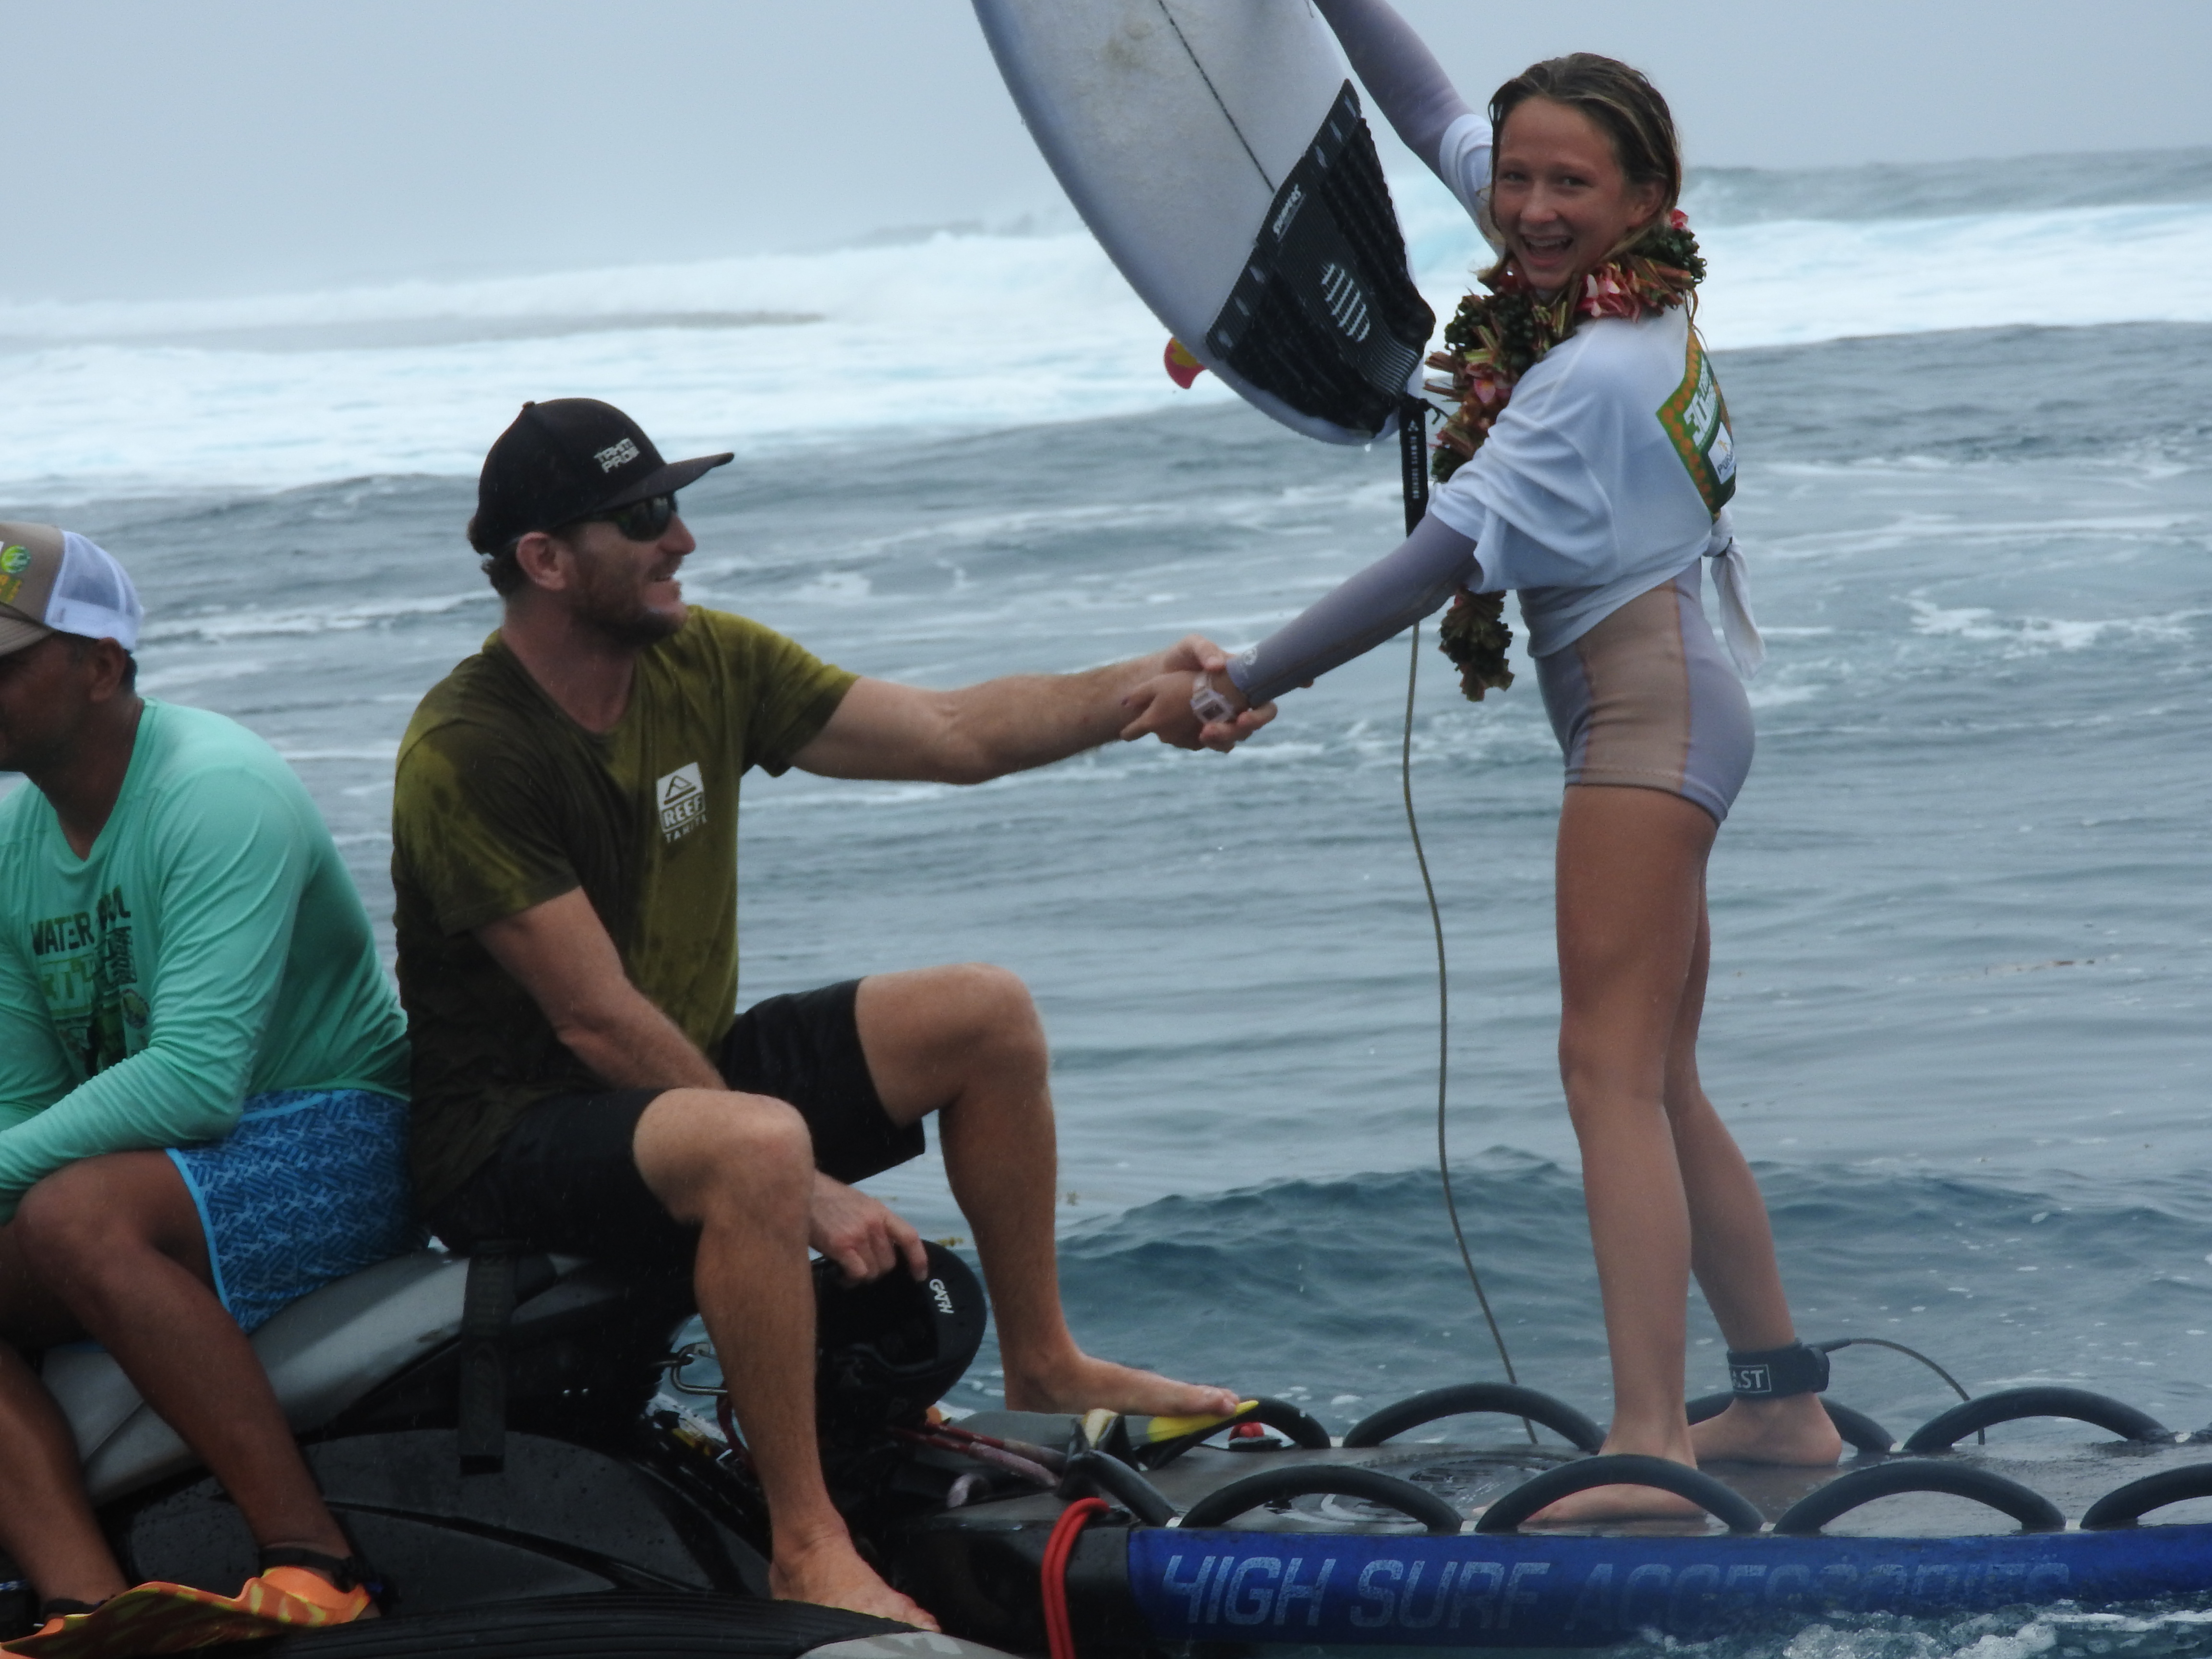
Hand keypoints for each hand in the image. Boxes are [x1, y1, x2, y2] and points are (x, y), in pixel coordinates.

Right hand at [809, 1173, 927, 1283]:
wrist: (801, 1191)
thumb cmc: (828, 1199)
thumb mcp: (859, 1205)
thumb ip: (874, 1224)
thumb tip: (882, 1250)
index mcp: (881, 1212)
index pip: (909, 1237)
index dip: (918, 1259)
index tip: (920, 1276)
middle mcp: (874, 1224)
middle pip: (888, 1262)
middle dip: (876, 1269)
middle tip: (859, 1265)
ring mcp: (859, 1235)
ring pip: (872, 1272)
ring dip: (861, 1275)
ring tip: (847, 1268)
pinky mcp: (841, 1246)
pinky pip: (857, 1274)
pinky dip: (849, 1279)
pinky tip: (840, 1273)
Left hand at [1120, 636, 1276, 750]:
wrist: (1155, 676)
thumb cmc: (1180, 656)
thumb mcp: (1191, 645)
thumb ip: (1205, 649)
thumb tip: (1217, 666)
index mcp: (1242, 684)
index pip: (1264, 703)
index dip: (1261, 714)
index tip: (1243, 716)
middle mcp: (1238, 705)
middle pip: (1250, 726)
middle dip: (1238, 731)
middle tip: (1215, 728)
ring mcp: (1223, 720)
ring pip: (1233, 738)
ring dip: (1222, 739)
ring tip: (1204, 733)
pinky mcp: (1207, 732)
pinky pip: (1215, 743)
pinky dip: (1209, 743)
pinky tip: (1196, 737)